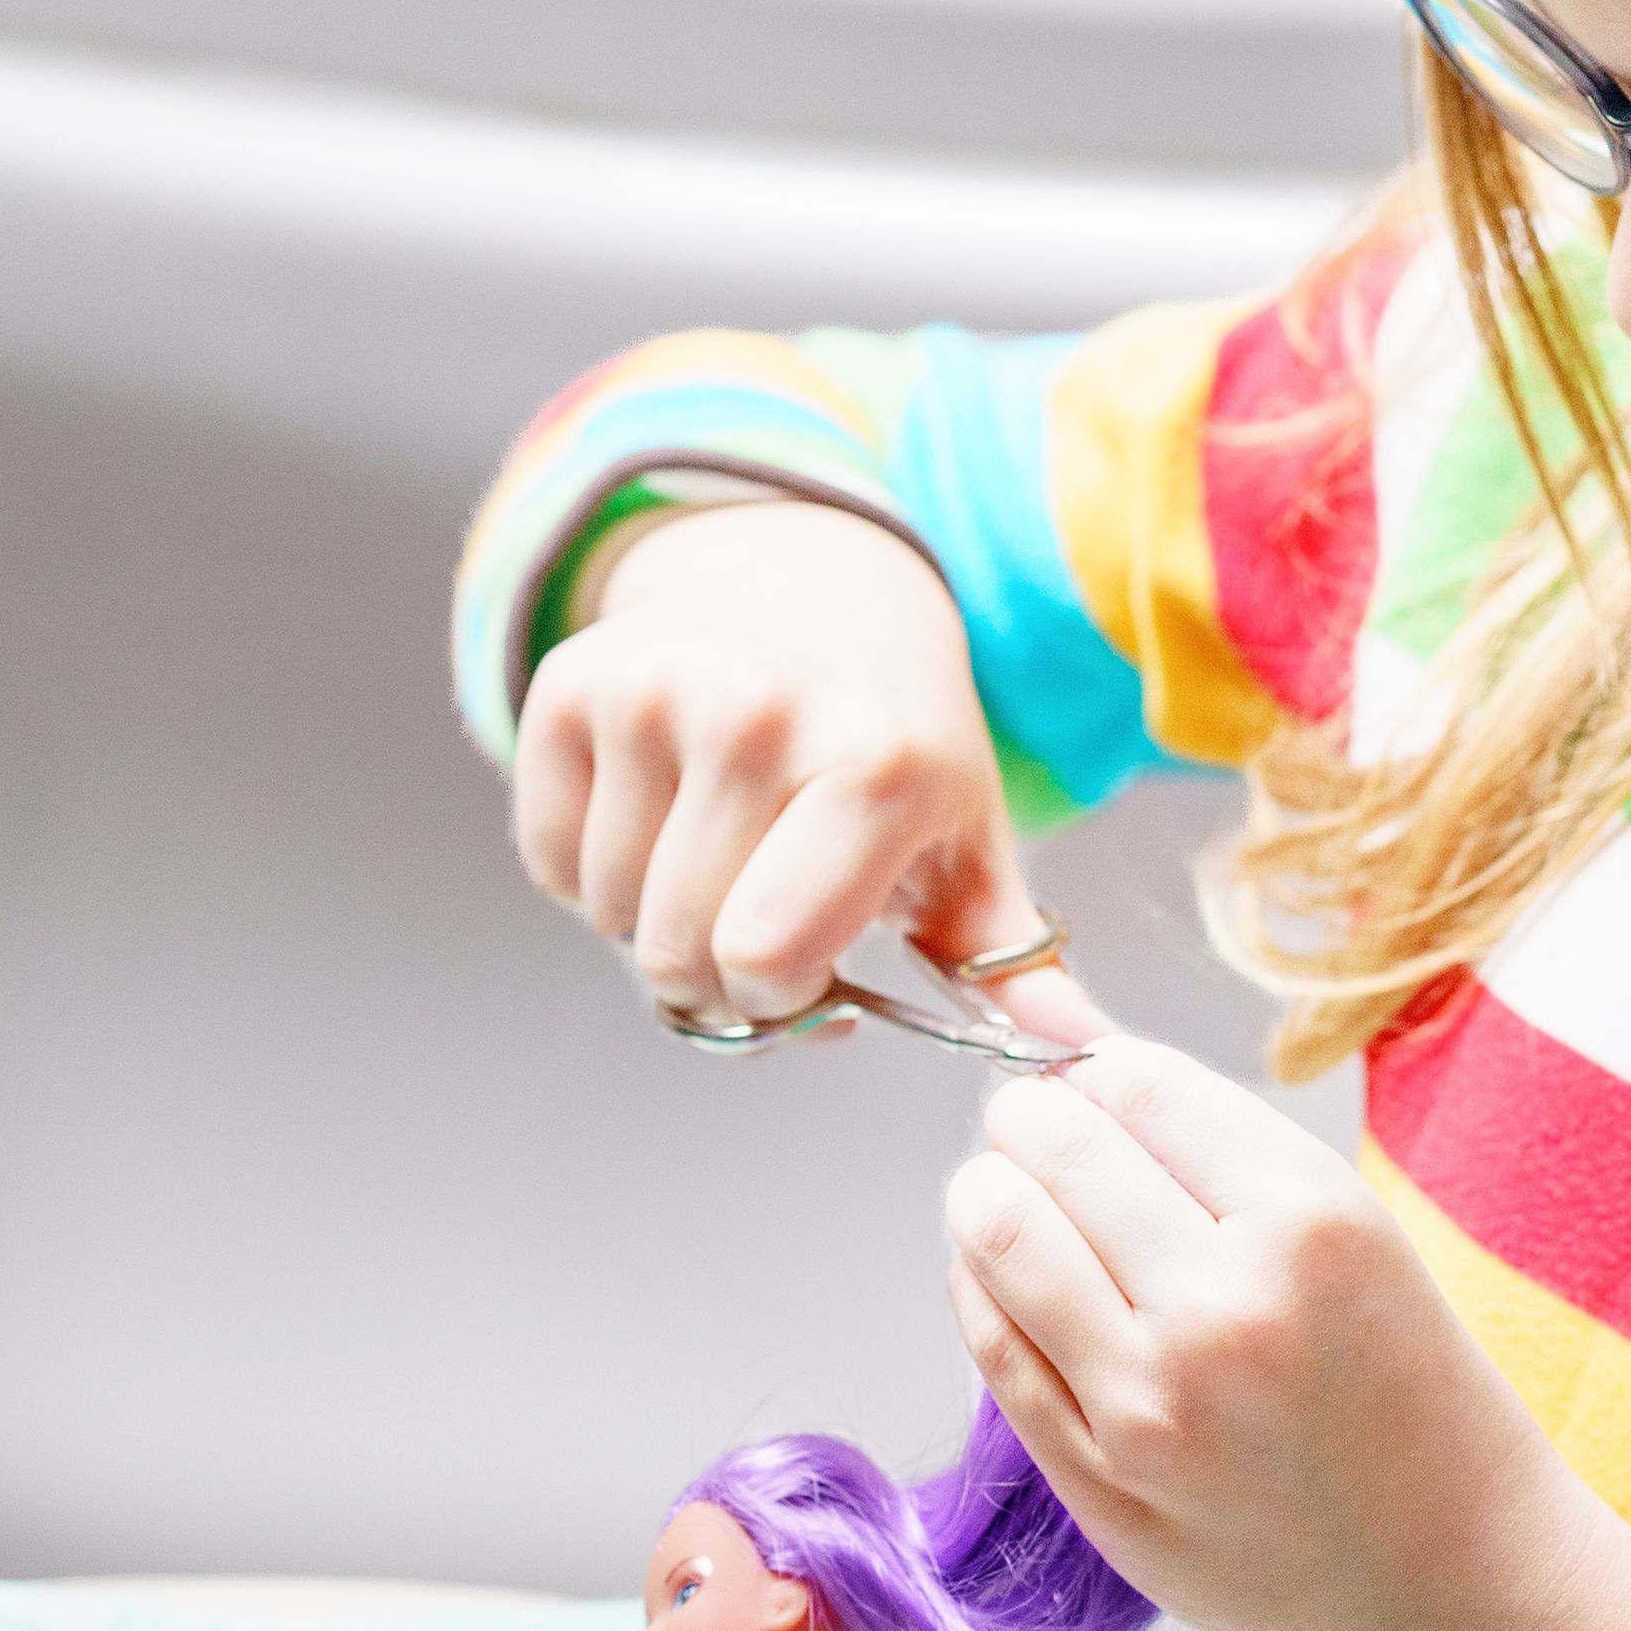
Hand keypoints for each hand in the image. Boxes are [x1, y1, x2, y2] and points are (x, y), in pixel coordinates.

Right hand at [509, 499, 1111, 1040]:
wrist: (810, 582)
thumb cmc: (893, 735)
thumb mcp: (963, 833)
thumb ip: (1006, 956)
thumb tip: (1078, 1047)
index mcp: (873, 764)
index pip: (765, 959)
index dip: (778, 1000)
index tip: (810, 973)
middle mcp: (757, 714)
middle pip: (679, 951)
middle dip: (714, 979)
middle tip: (755, 932)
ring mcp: (654, 691)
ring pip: (609, 913)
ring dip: (653, 924)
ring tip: (717, 864)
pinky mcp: (572, 684)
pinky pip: (551, 860)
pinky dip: (592, 875)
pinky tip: (658, 823)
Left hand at [942, 1042, 1630, 1630]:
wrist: (1456, 1592)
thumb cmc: (1416, 1399)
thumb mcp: (1353, 1235)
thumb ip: (1200, 1136)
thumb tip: (1054, 1017)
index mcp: (1314, 1221)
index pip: (1135, 1082)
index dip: (1098, 1074)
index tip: (1098, 1093)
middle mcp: (1227, 1304)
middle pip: (1053, 1145)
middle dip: (1031, 1124)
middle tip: (1040, 1137)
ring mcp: (1153, 1403)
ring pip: (1000, 1234)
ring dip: (991, 1198)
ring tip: (1017, 1204)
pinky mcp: (1101, 1483)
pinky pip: (994, 1345)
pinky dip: (985, 1291)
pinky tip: (1015, 1286)